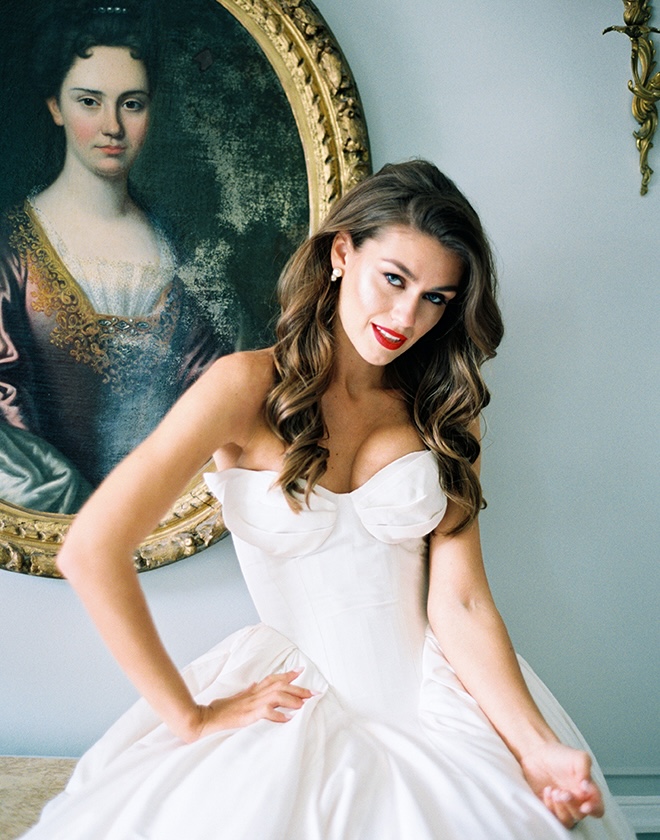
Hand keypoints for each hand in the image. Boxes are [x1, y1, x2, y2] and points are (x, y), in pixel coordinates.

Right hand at [187, 670, 312, 741]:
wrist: (205, 718)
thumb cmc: (219, 710)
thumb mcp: (235, 698)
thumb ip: (247, 691)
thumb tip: (255, 684)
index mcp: (251, 691)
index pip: (272, 678)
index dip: (287, 675)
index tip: (300, 671)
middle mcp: (254, 694)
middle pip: (280, 686)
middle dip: (298, 688)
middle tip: (313, 692)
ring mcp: (251, 704)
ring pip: (276, 695)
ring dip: (292, 699)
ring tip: (305, 703)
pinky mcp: (248, 715)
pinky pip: (266, 712)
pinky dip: (278, 715)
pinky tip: (288, 719)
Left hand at [519, 741, 604, 828]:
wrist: (537, 753)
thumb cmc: (559, 755)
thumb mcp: (578, 757)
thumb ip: (585, 768)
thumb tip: (586, 785)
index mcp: (588, 791)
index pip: (597, 808)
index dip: (593, 810)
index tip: (584, 806)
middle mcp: (577, 801)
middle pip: (580, 815)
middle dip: (571, 805)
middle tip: (563, 792)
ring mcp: (563, 805)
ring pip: (567, 819)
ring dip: (560, 807)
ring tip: (554, 791)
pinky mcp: (550, 807)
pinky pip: (552, 816)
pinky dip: (549, 806)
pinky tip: (547, 790)